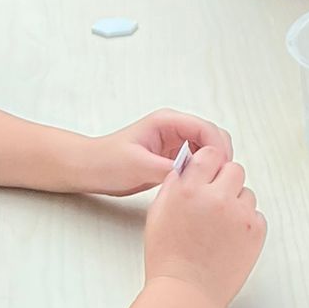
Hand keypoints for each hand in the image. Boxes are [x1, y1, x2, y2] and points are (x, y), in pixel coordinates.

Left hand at [79, 111, 234, 196]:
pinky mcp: (173, 157)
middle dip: (219, 156)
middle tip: (217, 179)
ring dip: (212, 165)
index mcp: (167, 121)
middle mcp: (175, 128)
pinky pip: (198, 162)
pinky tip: (198, 186)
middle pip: (213, 136)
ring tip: (208, 184)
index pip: (206, 129)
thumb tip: (192, 176)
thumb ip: (167, 169)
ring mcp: (175, 142)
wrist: (89, 169)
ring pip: (208, 150)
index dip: (217, 149)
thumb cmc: (106, 161)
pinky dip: (203, 172)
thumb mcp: (137, 165)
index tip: (219, 170)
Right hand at [144, 143, 264, 307]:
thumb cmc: (168, 258)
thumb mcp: (159, 212)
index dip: (209, 165)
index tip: (208, 174)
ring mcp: (239, 214)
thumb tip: (190, 167)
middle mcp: (216, 197)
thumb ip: (176, 185)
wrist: (186, 292)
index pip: (211, 154)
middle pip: (234, 169)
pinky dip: (246, 223)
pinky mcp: (255, 231)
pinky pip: (256, 214)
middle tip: (215, 201)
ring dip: (236, 203)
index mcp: (189, 189)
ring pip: (247, 193)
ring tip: (220, 226)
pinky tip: (230, 238)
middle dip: (225, 182)